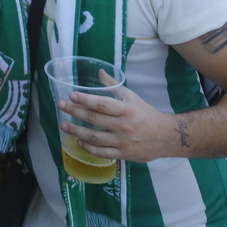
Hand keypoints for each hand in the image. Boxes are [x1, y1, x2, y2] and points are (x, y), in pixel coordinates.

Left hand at [58, 72, 177, 162]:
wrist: (165, 136)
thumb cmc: (146, 114)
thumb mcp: (132, 96)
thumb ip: (114, 85)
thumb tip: (99, 72)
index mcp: (126, 109)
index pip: (102, 104)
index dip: (85, 99)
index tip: (71, 95)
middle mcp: (123, 126)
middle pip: (95, 119)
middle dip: (75, 112)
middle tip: (61, 106)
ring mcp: (123, 142)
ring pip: (95, 137)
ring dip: (77, 131)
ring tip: (64, 125)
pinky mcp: (123, 154)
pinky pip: (102, 153)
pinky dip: (89, 148)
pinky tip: (79, 142)